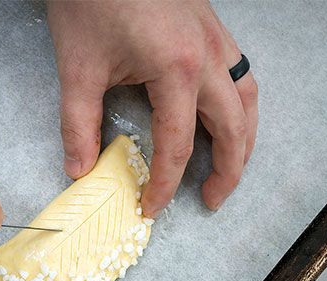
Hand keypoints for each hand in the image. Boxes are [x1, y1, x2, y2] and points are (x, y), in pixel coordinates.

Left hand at [47, 0, 257, 215]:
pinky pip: (242, 74)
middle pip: (233, 128)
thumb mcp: (78, 68)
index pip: (178, 144)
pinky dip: (241, 105)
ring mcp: (216, 39)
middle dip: (227, 171)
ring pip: (248, 100)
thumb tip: (78, 169)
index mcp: (176, 69)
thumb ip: (78, 125)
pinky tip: (226, 116)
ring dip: (244, 139)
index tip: (152, 206)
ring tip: (230, 167)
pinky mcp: (212, 28)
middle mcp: (207, 57)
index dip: (166, 184)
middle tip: (212, 200)